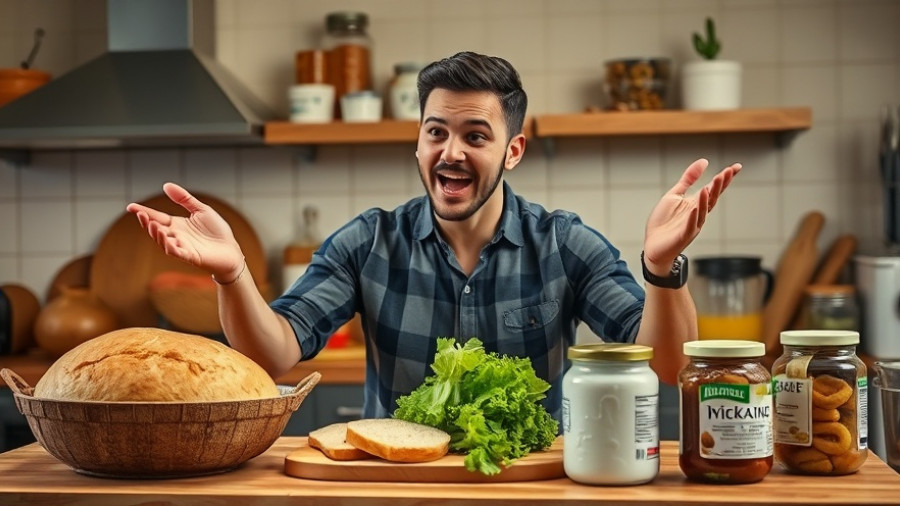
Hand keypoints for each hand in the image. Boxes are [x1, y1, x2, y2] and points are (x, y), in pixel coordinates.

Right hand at [126, 183, 244, 281]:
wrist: (232, 251)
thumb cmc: (217, 232)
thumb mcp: (201, 210)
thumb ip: (184, 199)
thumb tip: (166, 185)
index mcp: (177, 224)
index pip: (156, 217)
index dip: (143, 212)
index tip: (130, 206)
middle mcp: (176, 236)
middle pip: (156, 229)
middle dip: (146, 222)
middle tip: (139, 213)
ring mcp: (182, 247)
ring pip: (163, 241)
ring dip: (156, 233)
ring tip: (152, 224)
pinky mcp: (191, 256)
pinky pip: (176, 252)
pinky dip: (169, 246)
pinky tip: (166, 237)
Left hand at [642, 158, 740, 274]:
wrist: (653, 246)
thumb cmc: (664, 221)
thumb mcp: (675, 194)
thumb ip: (688, 179)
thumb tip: (704, 161)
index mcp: (696, 203)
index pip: (713, 189)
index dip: (724, 179)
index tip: (736, 167)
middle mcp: (697, 214)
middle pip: (711, 198)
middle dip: (719, 186)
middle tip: (727, 172)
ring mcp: (691, 225)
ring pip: (702, 211)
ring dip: (706, 199)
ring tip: (710, 185)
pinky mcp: (682, 236)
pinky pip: (689, 226)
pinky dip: (692, 217)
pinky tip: (694, 208)